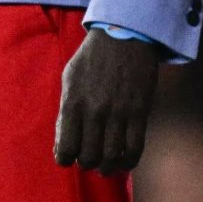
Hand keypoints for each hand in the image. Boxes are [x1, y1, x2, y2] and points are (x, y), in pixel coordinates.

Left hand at [54, 30, 159, 173]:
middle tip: (89, 157)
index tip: (70, 156)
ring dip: (107, 167)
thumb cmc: (93, 57)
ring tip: (106, 164)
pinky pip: (135, 149)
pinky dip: (128, 162)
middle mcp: (94, 111)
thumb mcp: (70, 78)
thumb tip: (63, 142)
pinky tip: (124, 161)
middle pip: (89, 158)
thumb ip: (65, 110)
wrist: (124, 34)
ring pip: (111, 158)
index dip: (66, 158)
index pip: (65, 149)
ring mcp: (118, 113)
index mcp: (73, 102)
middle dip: (87, 163)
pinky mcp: (140, 112)